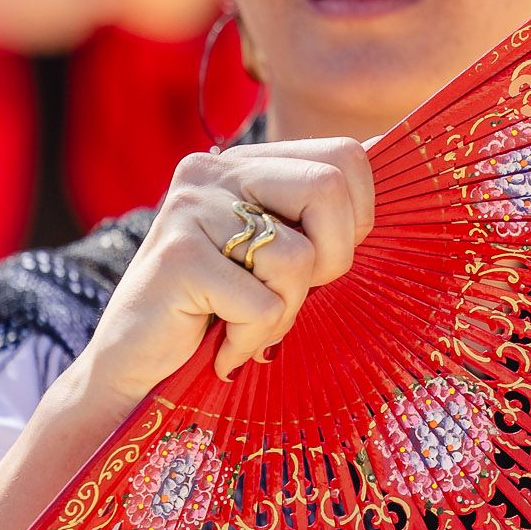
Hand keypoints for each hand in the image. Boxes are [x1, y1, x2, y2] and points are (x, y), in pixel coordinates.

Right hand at [74, 137, 373, 395]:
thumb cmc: (221, 319)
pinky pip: (262, 302)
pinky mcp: (177, 255)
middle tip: (284, 295)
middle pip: (331, 188)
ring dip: (284, 311)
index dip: (356, 220)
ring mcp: (191, 207)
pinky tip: (220, 346)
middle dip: (330, 260)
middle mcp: (213, 169)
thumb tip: (395, 153)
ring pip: (299, 255)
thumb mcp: (280, 257)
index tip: (319, 263)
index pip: (346, 154)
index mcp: (244, 162)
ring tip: (242, 324)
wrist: (134, 376)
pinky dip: (251, 339)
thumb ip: (321, 214)